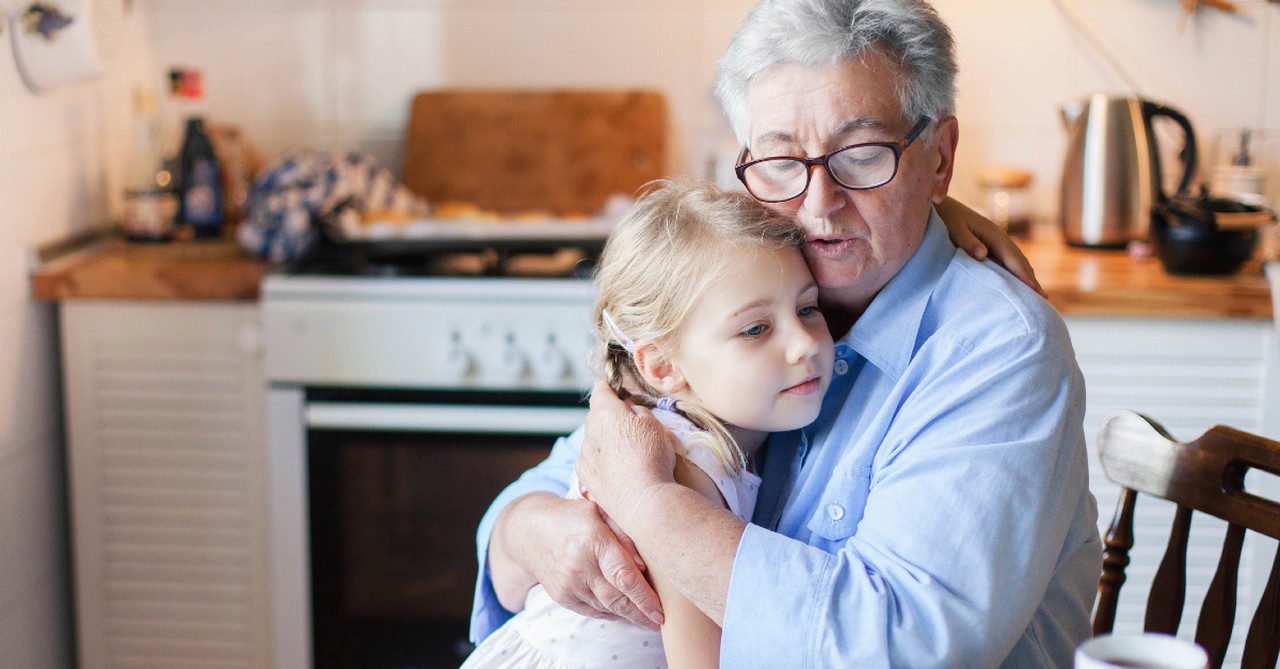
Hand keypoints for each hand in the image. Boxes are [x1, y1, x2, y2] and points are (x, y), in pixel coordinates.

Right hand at [492, 493, 664, 629]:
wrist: (528, 532)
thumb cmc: (573, 517)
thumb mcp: (600, 512)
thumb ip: (625, 534)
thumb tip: (645, 566)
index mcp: (593, 540)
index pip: (624, 576)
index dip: (645, 598)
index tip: (661, 611)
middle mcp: (580, 566)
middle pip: (617, 599)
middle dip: (641, 615)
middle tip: (660, 622)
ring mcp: (569, 585)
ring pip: (607, 608)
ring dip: (629, 616)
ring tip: (648, 619)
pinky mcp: (562, 597)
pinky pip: (593, 611)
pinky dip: (612, 614)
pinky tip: (626, 614)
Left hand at [577, 381, 679, 523]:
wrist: (644, 501)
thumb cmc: (653, 458)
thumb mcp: (655, 424)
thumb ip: (638, 411)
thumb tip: (628, 410)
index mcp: (605, 412)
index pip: (601, 389)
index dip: (610, 388)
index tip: (617, 391)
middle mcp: (590, 431)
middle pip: (597, 415)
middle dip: (610, 417)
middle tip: (632, 428)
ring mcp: (585, 455)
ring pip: (593, 439)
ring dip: (605, 441)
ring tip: (628, 455)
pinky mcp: (585, 476)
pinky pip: (590, 460)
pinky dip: (600, 461)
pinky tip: (617, 470)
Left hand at [938, 196, 1045, 296]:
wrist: (940, 204)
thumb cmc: (945, 217)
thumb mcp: (954, 229)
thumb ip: (967, 242)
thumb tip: (983, 254)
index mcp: (993, 234)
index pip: (1012, 258)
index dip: (1023, 275)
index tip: (1033, 290)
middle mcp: (999, 236)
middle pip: (1020, 260)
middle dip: (1031, 278)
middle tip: (1043, 298)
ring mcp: (995, 239)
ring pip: (1016, 259)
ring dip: (1027, 275)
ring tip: (1037, 293)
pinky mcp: (989, 242)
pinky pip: (1008, 258)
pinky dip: (1017, 270)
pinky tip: (1019, 280)